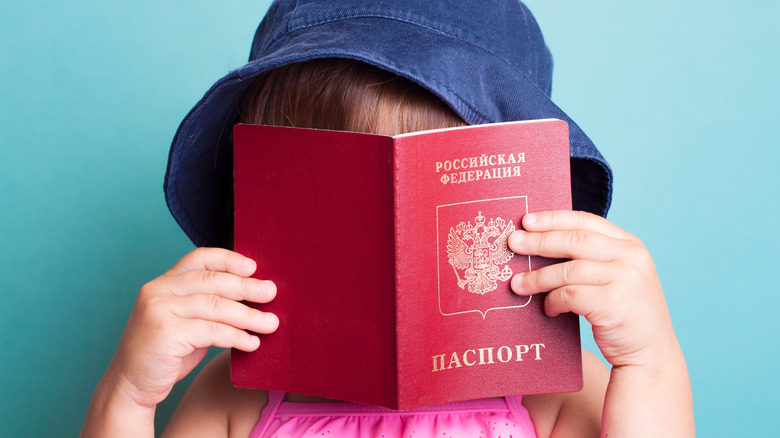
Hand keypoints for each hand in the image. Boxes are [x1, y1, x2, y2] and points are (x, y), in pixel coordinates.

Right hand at [107, 248, 278, 407]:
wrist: (130, 387)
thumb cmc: (165, 354)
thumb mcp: (186, 321)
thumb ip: (208, 305)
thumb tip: (252, 294)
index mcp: (163, 282)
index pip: (200, 258)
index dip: (229, 259)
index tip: (254, 267)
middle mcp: (158, 290)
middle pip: (213, 281)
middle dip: (247, 287)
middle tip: (272, 293)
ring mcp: (159, 309)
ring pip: (216, 306)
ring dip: (248, 315)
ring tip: (271, 323)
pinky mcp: (165, 332)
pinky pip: (212, 330)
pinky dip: (237, 336)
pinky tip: (252, 343)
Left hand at [508, 210, 675, 367]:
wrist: (651, 355)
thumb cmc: (624, 314)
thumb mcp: (616, 276)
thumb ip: (591, 258)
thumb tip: (540, 242)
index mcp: (631, 245)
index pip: (586, 222)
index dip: (553, 219)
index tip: (526, 220)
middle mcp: (632, 257)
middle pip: (574, 241)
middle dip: (539, 241)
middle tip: (513, 243)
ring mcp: (626, 279)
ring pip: (568, 271)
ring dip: (537, 277)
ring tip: (516, 284)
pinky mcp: (614, 304)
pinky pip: (570, 295)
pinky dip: (553, 301)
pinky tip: (547, 309)